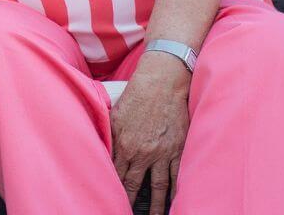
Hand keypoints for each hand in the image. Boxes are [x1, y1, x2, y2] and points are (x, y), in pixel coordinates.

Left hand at [110, 53, 190, 214]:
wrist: (164, 81)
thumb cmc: (138, 92)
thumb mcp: (116, 113)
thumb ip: (111, 135)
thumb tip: (104, 149)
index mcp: (124, 143)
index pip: (116, 173)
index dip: (113, 187)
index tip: (110, 198)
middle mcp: (143, 152)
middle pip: (134, 184)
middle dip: (130, 200)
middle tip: (127, 212)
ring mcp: (162, 152)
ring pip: (158, 186)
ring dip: (156, 204)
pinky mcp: (178, 148)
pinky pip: (177, 175)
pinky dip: (176, 189)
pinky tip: (175, 200)